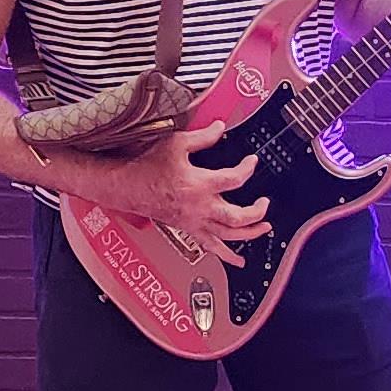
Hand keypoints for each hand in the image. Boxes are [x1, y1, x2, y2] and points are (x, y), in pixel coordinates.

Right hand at [111, 119, 268, 245]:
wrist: (126, 185)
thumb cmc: (146, 165)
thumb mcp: (176, 144)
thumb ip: (202, 137)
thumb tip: (219, 128)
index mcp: (199, 184)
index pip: (234, 179)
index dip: (248, 169)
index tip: (252, 162)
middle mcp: (199, 207)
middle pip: (238, 216)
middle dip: (257, 211)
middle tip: (265, 203)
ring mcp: (194, 221)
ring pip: (229, 235)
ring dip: (250, 234)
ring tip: (263, 229)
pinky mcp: (188, 228)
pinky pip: (211, 247)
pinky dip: (227, 256)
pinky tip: (238, 261)